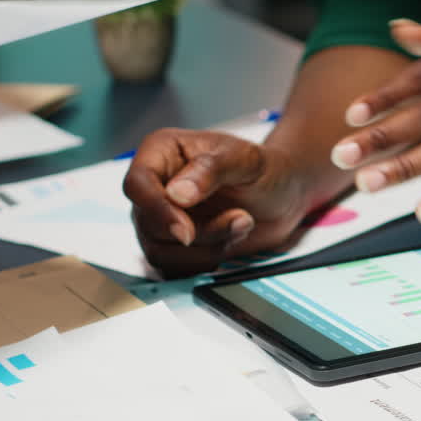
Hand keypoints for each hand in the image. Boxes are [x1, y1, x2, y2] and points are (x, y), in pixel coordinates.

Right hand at [123, 129, 312, 277]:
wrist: (283, 195)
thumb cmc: (264, 168)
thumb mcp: (246, 160)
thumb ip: (210, 170)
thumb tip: (175, 195)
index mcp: (161, 152)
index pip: (137, 184)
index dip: (157, 211)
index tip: (185, 232)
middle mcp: (154, 185)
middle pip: (150, 224)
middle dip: (199, 231)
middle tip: (240, 218)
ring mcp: (159, 218)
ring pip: (161, 252)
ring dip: (207, 247)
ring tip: (241, 224)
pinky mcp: (172, 246)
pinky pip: (174, 268)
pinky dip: (206, 262)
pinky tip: (230, 240)